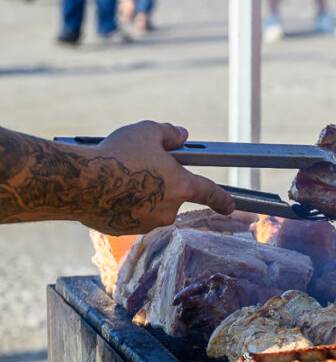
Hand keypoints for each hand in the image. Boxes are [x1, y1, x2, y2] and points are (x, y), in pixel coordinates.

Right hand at [82, 121, 234, 232]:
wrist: (79, 183)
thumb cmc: (116, 155)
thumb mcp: (146, 132)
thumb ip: (168, 133)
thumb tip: (181, 135)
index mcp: (181, 186)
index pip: (210, 192)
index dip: (222, 198)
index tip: (230, 206)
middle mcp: (168, 209)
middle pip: (171, 196)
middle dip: (159, 184)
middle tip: (138, 168)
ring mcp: (146, 222)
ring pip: (148, 206)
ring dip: (139, 195)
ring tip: (117, 177)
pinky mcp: (123, 229)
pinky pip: (127, 215)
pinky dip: (121, 205)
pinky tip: (106, 191)